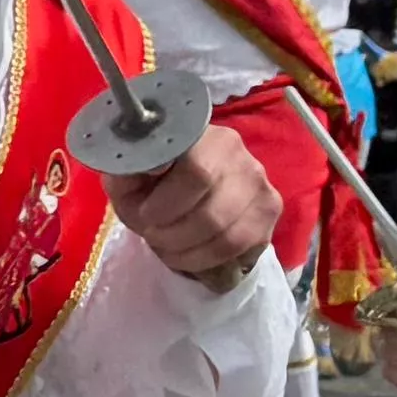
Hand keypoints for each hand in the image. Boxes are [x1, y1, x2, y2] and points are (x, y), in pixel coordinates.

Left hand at [121, 126, 278, 288]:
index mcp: (206, 138)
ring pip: (229, 238)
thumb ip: (127, 170)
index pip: (198, 173)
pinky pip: (241, 249)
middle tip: (153, 235)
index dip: (167, 205)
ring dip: (188, 252)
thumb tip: (137, 168)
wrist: (185, 182)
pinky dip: (207, 259)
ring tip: (167, 247)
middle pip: (213, 214)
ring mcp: (262, 188)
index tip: (145, 215)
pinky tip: (189, 254)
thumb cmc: (153, 177)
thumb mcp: (130, 173)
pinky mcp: (269, 214)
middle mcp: (243, 159)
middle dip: (173, 235)